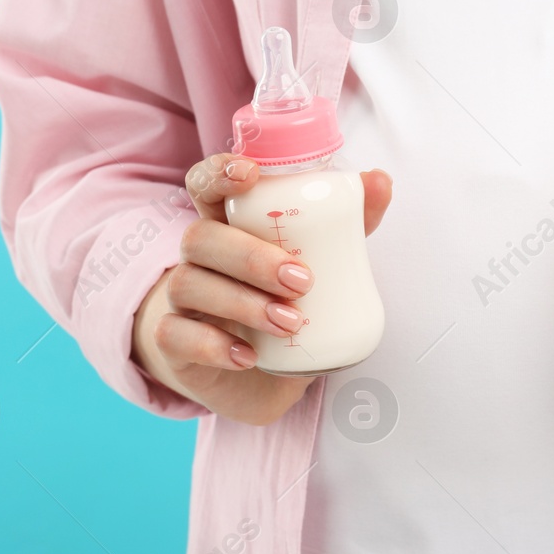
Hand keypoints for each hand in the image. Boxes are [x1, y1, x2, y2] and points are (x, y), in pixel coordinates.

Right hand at [131, 153, 392, 424]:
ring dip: (242, 302)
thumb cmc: (281, 308)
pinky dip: (212, 345)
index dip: (219, 173)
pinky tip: (247, 355)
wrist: (254, 380)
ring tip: (291, 322)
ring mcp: (179, 300)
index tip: (250, 175)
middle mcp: (197, 259)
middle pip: (200, 237)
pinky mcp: (172, 343)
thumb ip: (346, 226)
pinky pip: (175, 335)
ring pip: (188, 283)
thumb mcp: (318, 268)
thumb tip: (380, 181)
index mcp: (226, 227)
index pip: (205, 185)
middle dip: (250, 256)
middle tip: (302, 280)